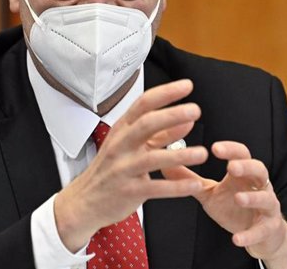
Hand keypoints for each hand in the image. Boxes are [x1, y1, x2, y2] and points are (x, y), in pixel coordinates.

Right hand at [53, 79, 208, 250]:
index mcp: (123, 129)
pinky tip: (195, 184)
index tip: (186, 86)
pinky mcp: (129, 191)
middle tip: (195, 110)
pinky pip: (156, 188)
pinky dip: (177, 187)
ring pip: (153, 158)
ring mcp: (123, 168)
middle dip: (172, 115)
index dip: (166, 93)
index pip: (143, 104)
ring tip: (202, 153)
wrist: (85, 201)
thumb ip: (162, 134)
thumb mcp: (133, 146)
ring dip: (180, 155)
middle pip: (146, 124)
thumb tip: (187, 120)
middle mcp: (122, 145)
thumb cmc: (111, 169)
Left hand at [162, 141, 286, 267]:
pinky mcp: (268, 228)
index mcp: (242, 175)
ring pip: (266, 198)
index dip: (230, 150)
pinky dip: (250, 235)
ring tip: (238, 198)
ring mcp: (266, 207)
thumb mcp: (210, 192)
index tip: (214, 147)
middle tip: (232, 167)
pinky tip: (236, 239)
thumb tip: (165, 163)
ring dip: (253, 198)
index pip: (241, 155)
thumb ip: (190, 180)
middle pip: (259, 170)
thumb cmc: (234, 207)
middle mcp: (258, 187)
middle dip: (247, 167)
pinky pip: (262, 231)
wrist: (262, 234)